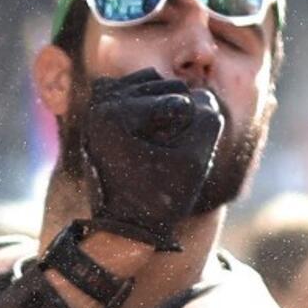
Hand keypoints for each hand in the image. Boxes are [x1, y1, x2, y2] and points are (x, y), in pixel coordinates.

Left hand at [82, 68, 223, 250]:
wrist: (124, 223)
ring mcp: (99, 102)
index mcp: (111, 115)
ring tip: (155, 146)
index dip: (187, 137)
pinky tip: (151, 135)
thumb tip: (198, 93)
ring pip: (161, 84)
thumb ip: (208, 116)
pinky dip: (159, 105)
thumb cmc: (159, 196)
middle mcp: (98, 102)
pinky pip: (148, 88)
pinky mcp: (105, 105)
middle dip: (179, 119)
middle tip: (159, 157)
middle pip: (171, 87)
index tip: (161, 167)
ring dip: (171, 109)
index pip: (182, 103)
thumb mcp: (196, 158)